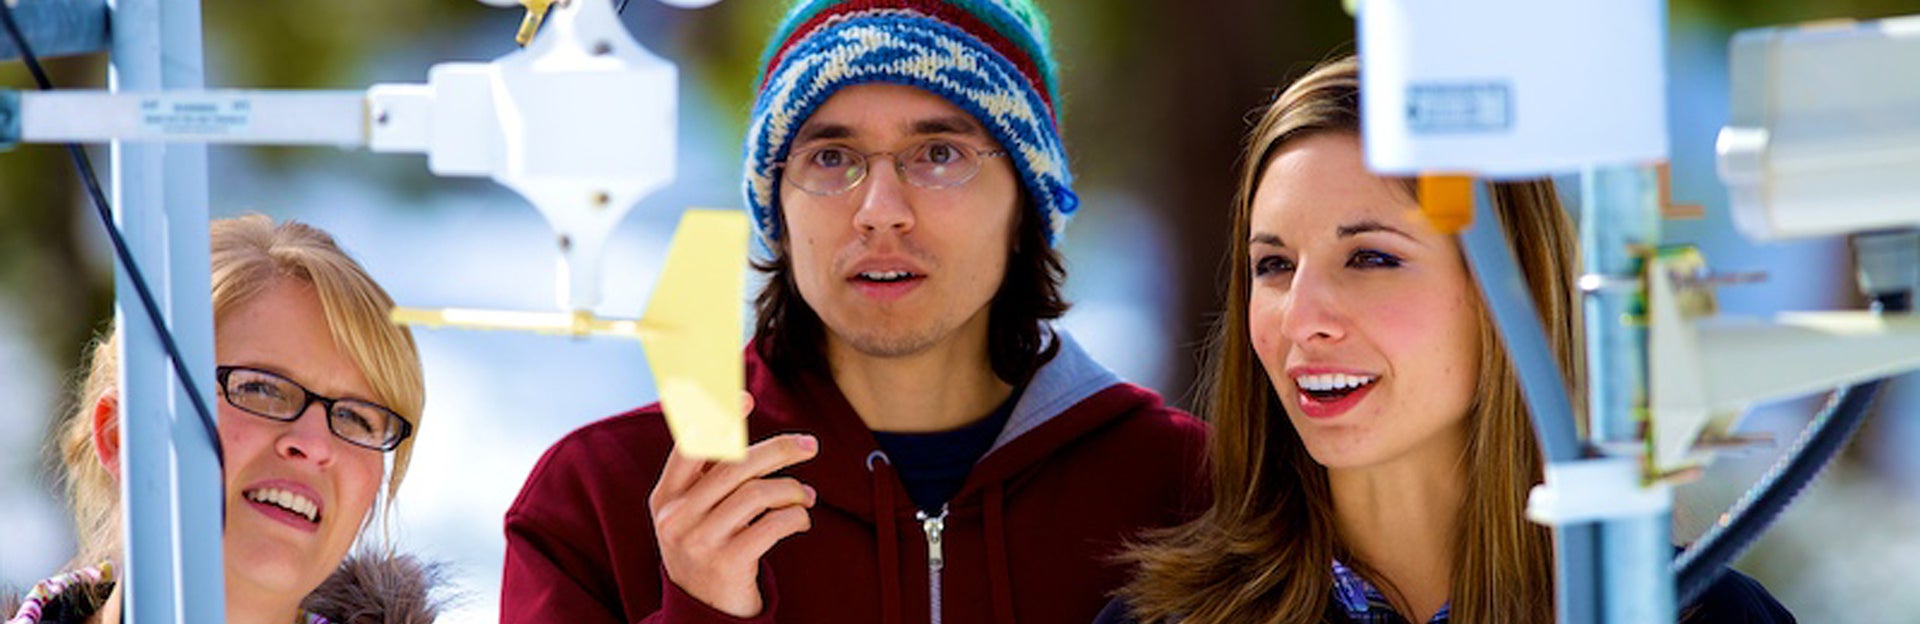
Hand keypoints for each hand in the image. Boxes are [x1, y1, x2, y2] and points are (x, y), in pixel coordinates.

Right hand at [650, 395, 817, 617]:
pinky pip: (772, 525)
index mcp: (665, 497)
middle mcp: (676, 517)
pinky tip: (802, 520)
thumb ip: (709, 474)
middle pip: (734, 466)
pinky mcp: (727, 564)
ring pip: (757, 494)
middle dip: (779, 449)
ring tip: (807, 496)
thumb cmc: (707, 548)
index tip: (745, 397)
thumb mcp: (693, 513)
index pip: (689, 448)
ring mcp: (698, 542)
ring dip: (792, 490)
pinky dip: (796, 517)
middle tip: (810, 445)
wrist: (703, 614)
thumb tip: (735, 414)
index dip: (716, 419)